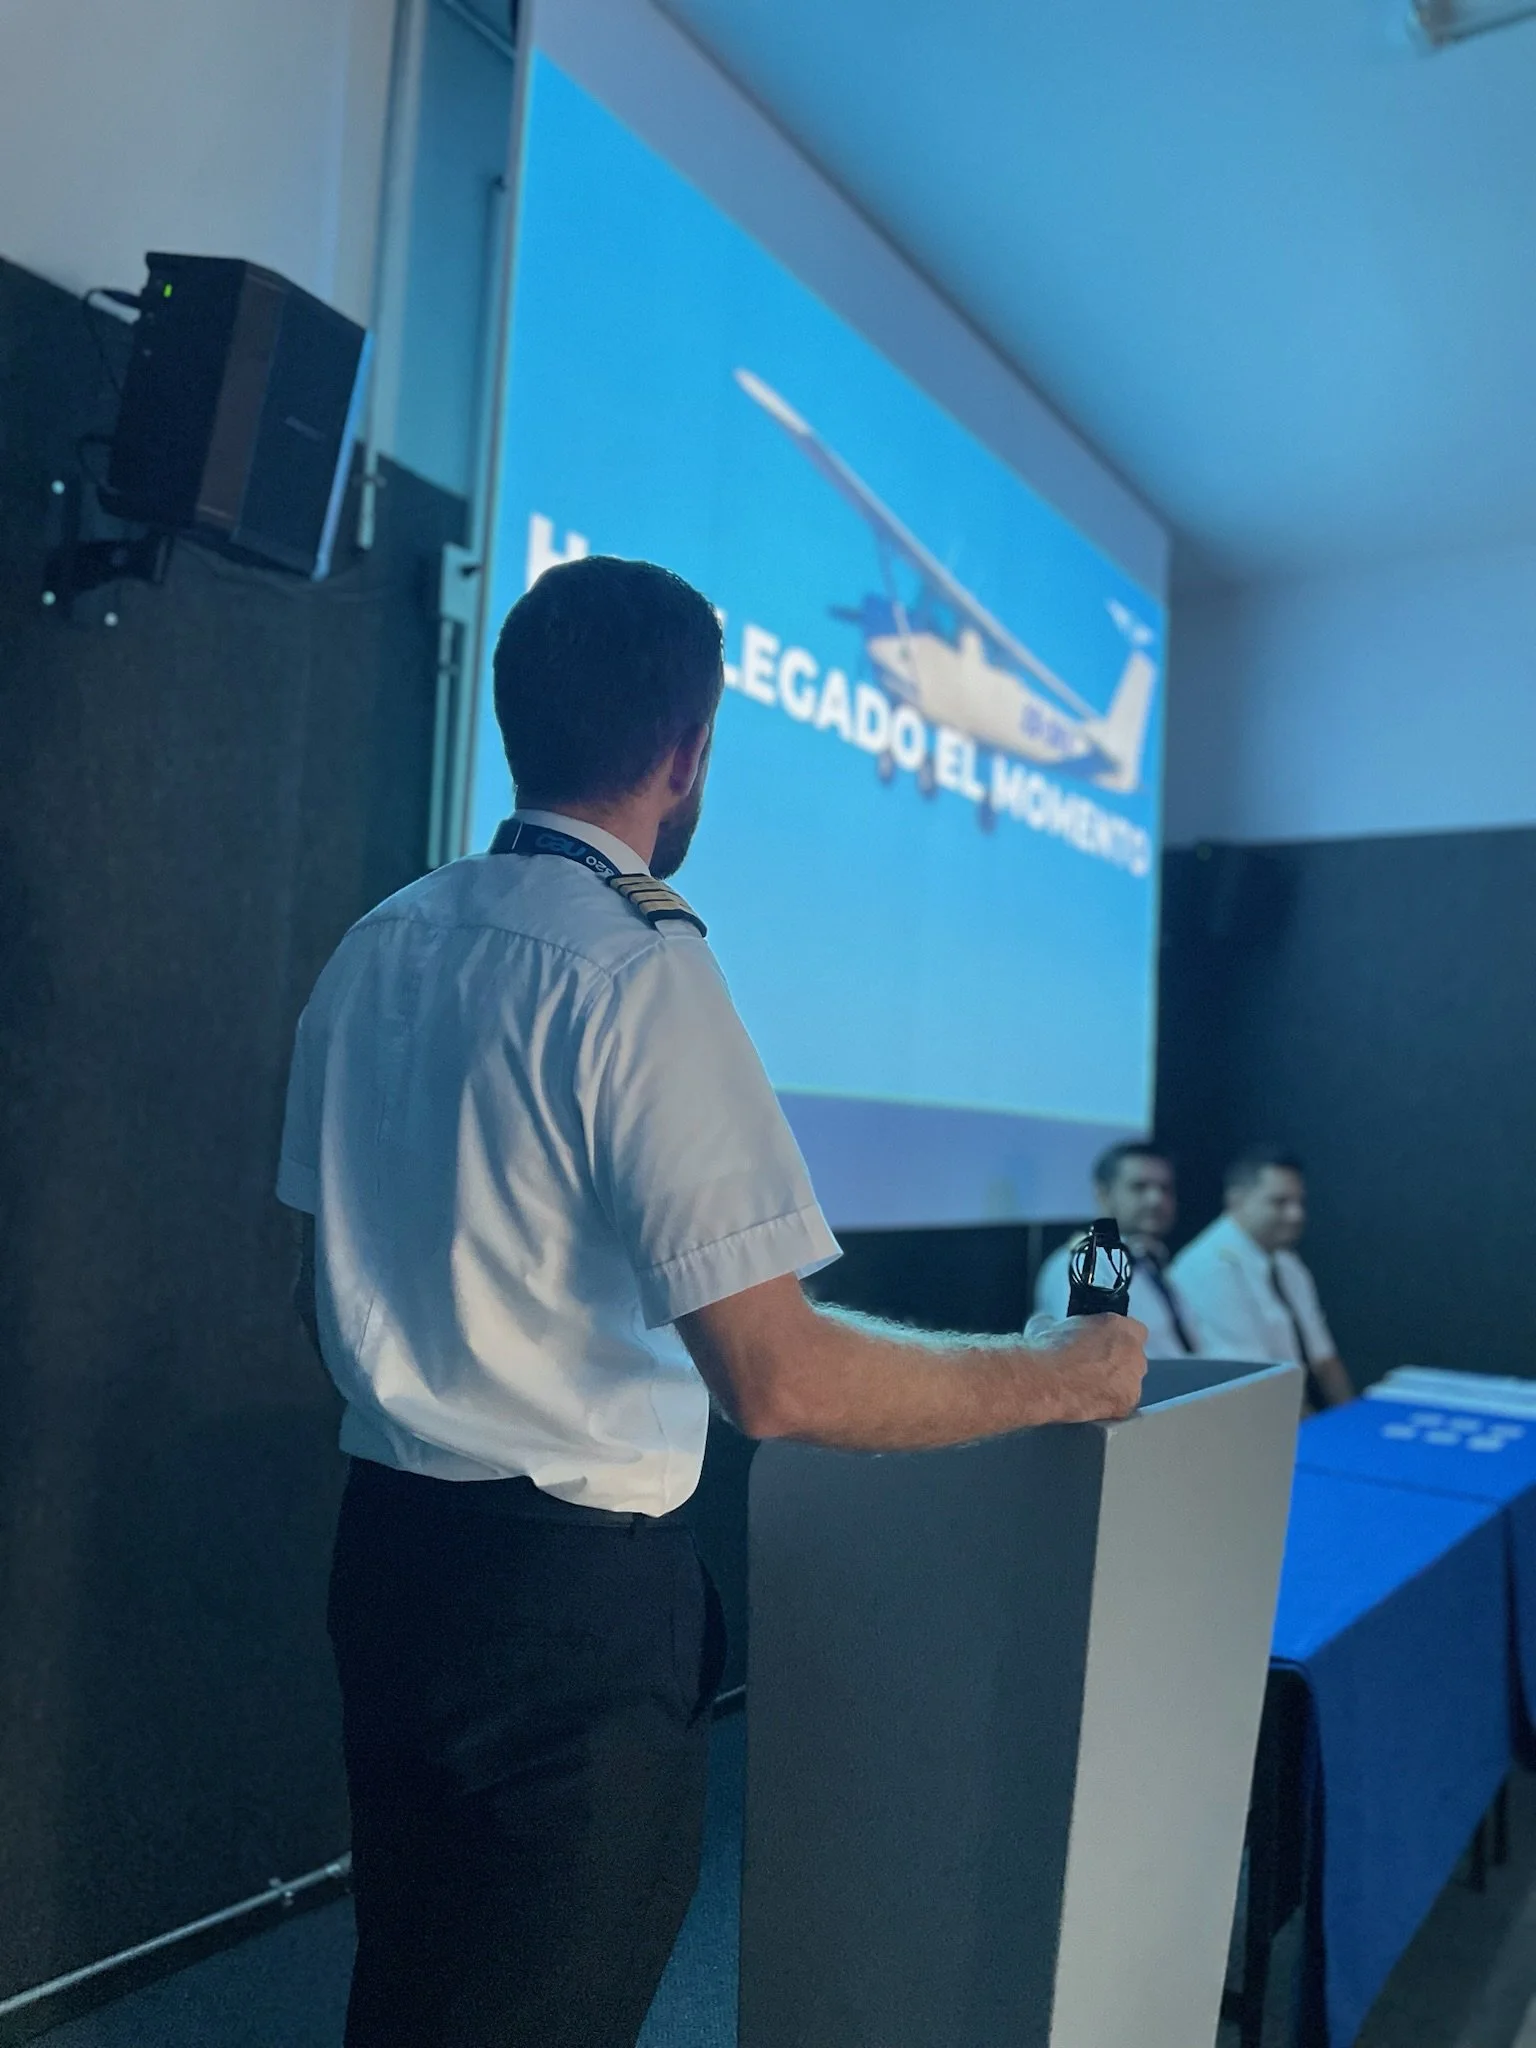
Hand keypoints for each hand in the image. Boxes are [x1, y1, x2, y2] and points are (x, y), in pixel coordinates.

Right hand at [1022, 1311, 1147, 1423]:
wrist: (1043, 1382)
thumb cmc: (1046, 1351)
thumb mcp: (1049, 1323)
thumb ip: (1063, 1325)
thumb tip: (1048, 1326)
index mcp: (1120, 1325)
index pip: (1129, 1329)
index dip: (1111, 1338)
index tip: (1097, 1344)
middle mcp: (1134, 1352)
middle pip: (1133, 1357)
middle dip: (1115, 1362)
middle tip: (1089, 1366)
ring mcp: (1133, 1380)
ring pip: (1130, 1382)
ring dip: (1114, 1384)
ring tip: (1086, 1388)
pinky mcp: (1127, 1404)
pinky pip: (1122, 1405)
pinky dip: (1109, 1405)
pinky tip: (1088, 1404)